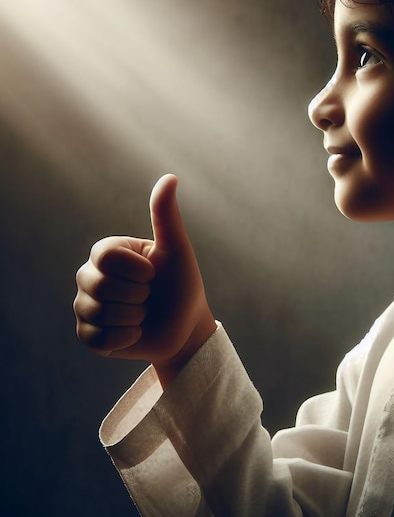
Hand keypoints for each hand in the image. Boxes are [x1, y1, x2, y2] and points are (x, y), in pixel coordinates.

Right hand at [74, 174, 216, 385]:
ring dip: (133, 317)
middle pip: (98, 285)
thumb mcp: (176, 248)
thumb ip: (166, 215)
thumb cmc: (181, 283)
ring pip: (98, 313)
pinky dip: (124, 338)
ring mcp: (85, 306)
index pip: (105, 256)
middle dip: (137, 295)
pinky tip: (135, 331)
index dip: (136, 269)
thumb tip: (170, 177)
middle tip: (149, 296)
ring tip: (143, 313)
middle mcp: (89, 276)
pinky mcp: (88, 335)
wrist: (185, 325)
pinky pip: (96, 339)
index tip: (153, 273)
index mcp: (107, 253)